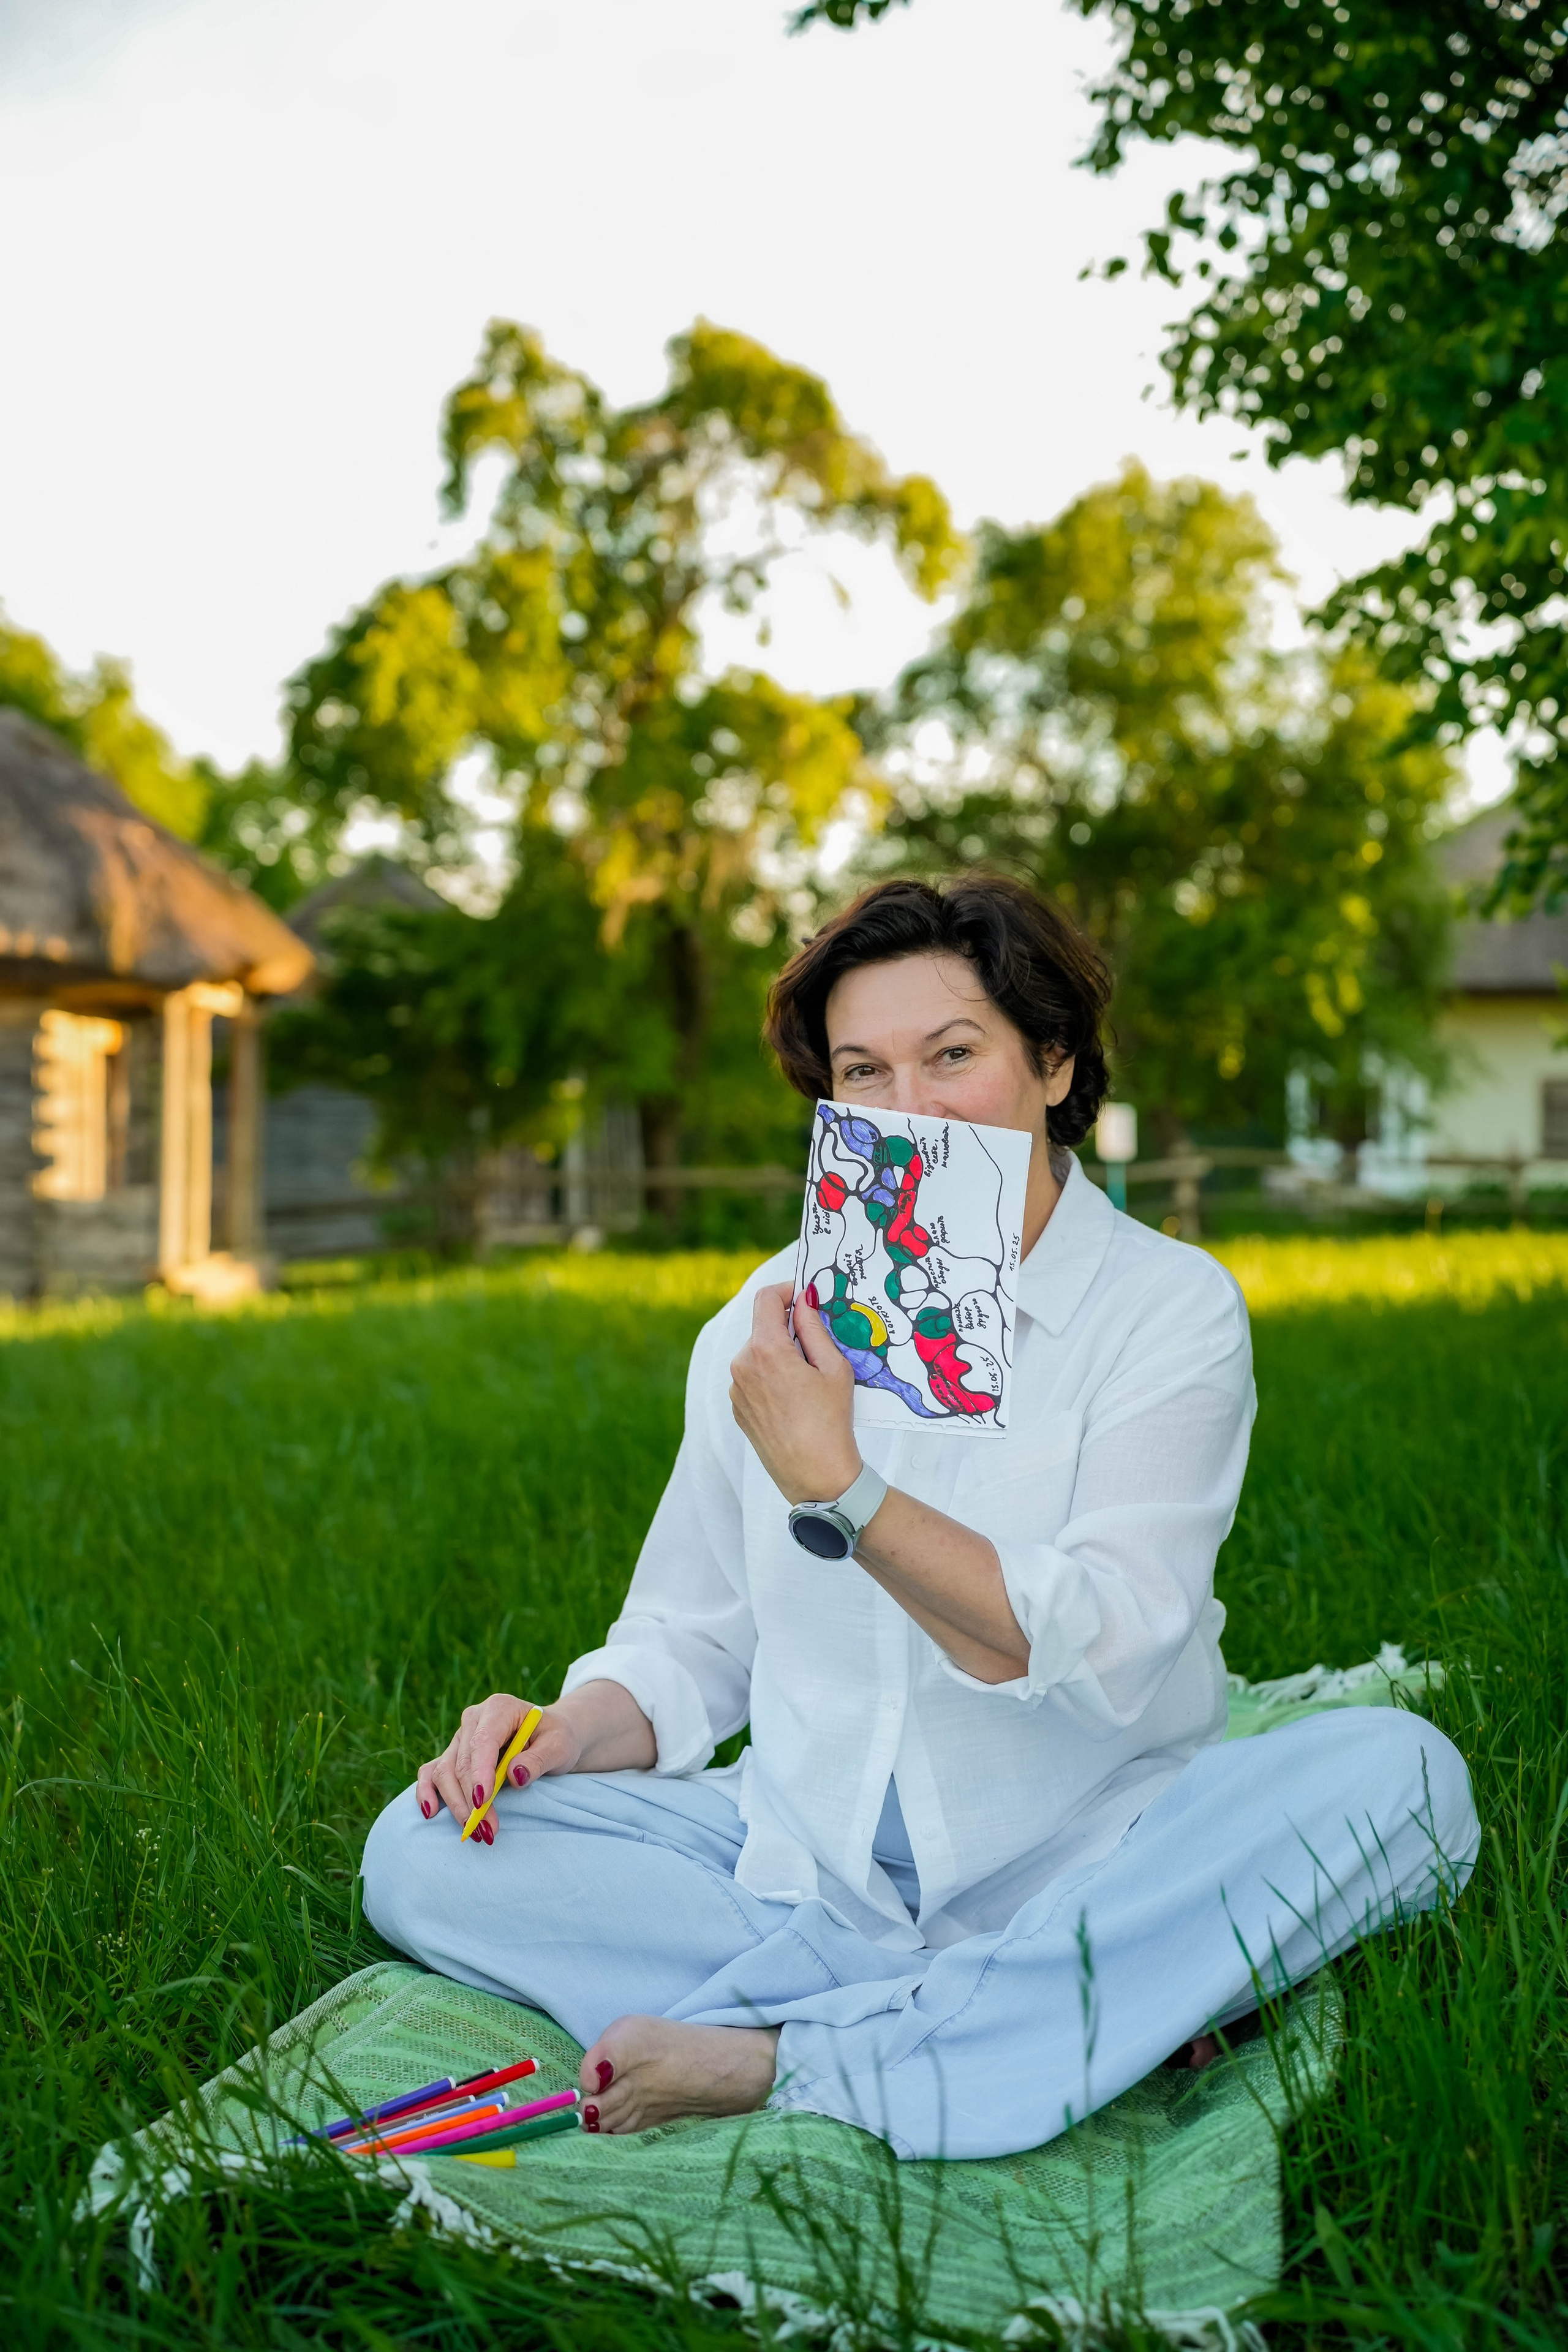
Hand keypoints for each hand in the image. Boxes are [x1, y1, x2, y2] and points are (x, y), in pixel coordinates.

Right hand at [415, 1695, 579, 1838]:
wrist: (549, 1738)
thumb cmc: (556, 1739)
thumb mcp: (560, 1746)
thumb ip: (539, 1759)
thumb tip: (514, 1776)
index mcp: (500, 1708)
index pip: (483, 1741)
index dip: (479, 1772)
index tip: (482, 1801)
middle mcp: (474, 1720)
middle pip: (462, 1762)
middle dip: (472, 1800)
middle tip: (488, 1830)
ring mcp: (460, 1738)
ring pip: (444, 1771)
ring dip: (456, 1804)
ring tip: (476, 1832)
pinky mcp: (452, 1756)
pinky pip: (431, 1773)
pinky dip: (427, 1792)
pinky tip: (431, 1812)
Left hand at [729, 1281, 861, 1504]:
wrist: (816, 1476)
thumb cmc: (830, 1423)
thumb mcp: (833, 1368)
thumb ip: (814, 1327)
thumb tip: (804, 1300)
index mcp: (765, 1350)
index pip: (766, 1299)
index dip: (787, 1290)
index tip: (804, 1296)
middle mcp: (742, 1365)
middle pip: (763, 1327)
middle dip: (788, 1328)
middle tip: (819, 1346)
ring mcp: (736, 1389)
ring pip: (758, 1353)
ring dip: (780, 1354)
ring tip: (809, 1381)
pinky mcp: (737, 1408)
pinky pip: (753, 1378)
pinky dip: (772, 1377)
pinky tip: (795, 1400)